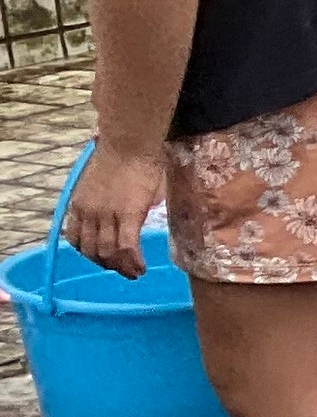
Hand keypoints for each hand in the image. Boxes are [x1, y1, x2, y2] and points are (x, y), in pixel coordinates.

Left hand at [61, 141, 164, 275]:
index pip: (74, 239)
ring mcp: (107, 215)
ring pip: (108, 253)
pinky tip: (142, 268)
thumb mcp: (100, 183)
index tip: (102, 258)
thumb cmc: (122, 156)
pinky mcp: (128, 215)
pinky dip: (133, 262)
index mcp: (79, 204)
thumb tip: (121, 213)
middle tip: (122, 270)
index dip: (87, 253)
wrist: (130, 144)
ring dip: (121, 268)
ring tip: (135, 272)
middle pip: (91, 251)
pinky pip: (127, 247)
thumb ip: (105, 202)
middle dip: (107, 265)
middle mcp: (88, 213)